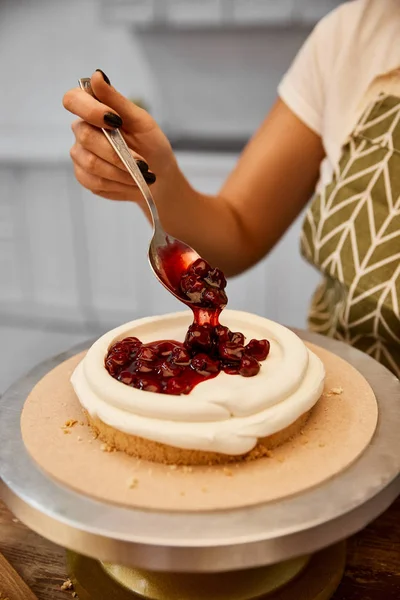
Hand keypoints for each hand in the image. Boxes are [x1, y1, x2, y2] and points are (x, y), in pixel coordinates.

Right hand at [63, 69, 176, 205]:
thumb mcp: (140, 120)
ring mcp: (80, 155)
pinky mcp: (84, 176)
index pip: (73, 100)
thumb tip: (96, 75)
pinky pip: (94, 181)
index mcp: (93, 109)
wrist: (158, 175)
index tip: (116, 121)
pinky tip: (131, 182)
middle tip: (142, 163)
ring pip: (91, 163)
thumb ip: (117, 100)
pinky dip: (118, 184)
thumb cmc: (150, 144)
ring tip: (142, 175)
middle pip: (85, 136)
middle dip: (117, 152)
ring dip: (121, 171)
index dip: (90, 110)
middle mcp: (81, 130)